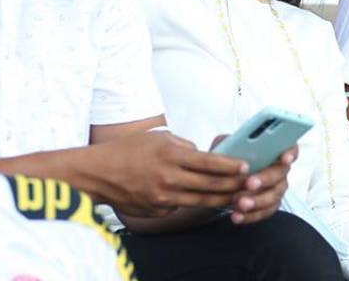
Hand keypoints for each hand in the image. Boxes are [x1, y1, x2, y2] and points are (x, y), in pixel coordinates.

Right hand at [91, 130, 250, 216]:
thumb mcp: (157, 138)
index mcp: (170, 155)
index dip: (230, 166)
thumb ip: (183, 146)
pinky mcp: (158, 210)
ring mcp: (163, 197)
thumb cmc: (128, 150)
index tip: (246, 166)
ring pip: (201, 200)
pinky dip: (194, 201)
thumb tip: (203, 156)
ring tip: (237, 196)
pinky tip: (206, 199)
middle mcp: (168, 178)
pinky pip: (182, 206)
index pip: (209, 162)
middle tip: (249, 184)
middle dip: (233, 185)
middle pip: (210, 185)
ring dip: (221, 198)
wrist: (99, 173)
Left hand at [213, 136, 295, 225]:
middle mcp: (278, 170)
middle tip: (249, 183)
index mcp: (272, 151)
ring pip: (273, 196)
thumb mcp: (224, 147)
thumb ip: (229, 143)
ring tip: (240, 203)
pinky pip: (264, 212)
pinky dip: (250, 215)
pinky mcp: (269, 206)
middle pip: (279, 174)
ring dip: (257, 201)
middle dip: (264, 179)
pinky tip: (237, 215)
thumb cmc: (226, 162)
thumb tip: (233, 145)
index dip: (290, 152)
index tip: (284, 158)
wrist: (218, 184)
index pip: (290, 148)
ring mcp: (276, 189)